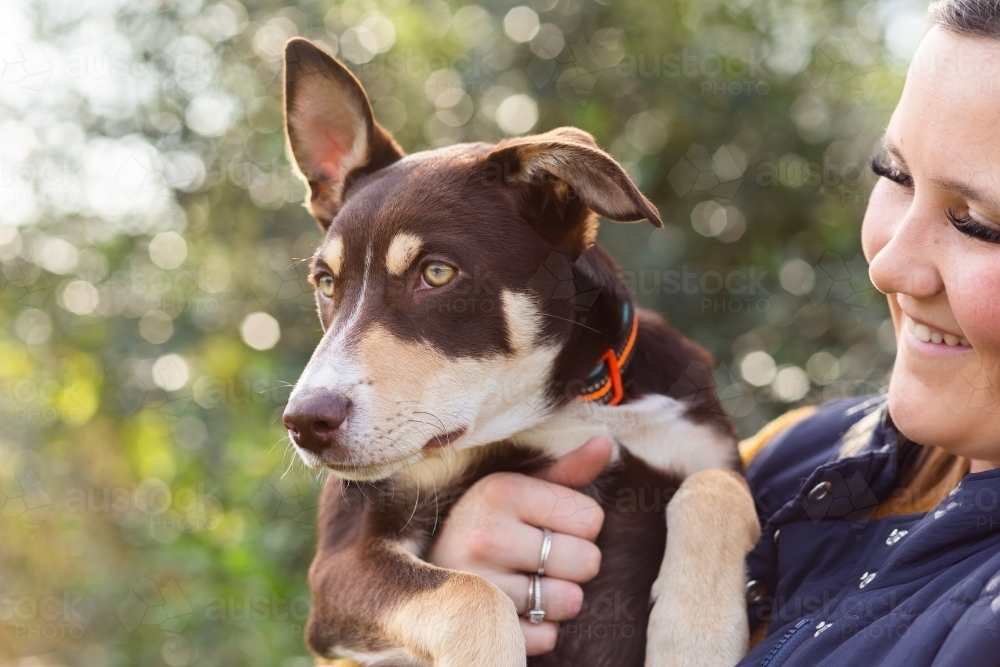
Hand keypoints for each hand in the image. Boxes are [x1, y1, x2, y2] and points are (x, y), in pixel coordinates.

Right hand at [427, 437, 611, 655]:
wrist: (425, 569)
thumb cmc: (490, 522)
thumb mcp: (520, 487)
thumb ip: (566, 470)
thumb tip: (605, 443)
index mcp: (501, 491)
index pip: (591, 519)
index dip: (581, 525)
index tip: (552, 525)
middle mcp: (487, 535)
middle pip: (587, 560)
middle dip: (575, 562)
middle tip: (544, 557)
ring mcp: (481, 584)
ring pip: (570, 601)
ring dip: (560, 598)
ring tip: (531, 582)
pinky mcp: (482, 626)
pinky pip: (548, 637)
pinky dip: (541, 629)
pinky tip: (518, 609)